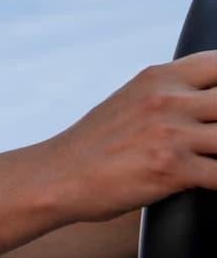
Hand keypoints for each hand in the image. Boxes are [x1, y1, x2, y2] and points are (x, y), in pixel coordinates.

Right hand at [42, 50, 216, 222]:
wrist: (58, 176)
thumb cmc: (97, 145)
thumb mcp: (133, 100)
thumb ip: (174, 92)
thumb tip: (213, 97)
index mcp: (159, 77)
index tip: (216, 109)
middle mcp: (167, 99)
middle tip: (214, 135)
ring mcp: (170, 133)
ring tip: (212, 155)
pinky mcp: (172, 169)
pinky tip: (212, 179)